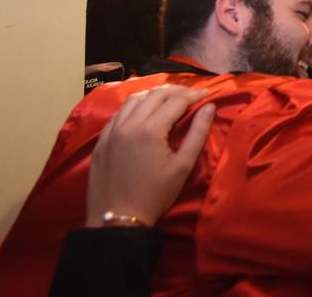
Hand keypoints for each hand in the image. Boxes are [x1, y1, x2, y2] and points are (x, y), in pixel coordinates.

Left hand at [86, 85, 215, 227]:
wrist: (117, 220)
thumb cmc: (155, 195)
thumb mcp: (182, 167)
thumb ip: (197, 134)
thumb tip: (209, 107)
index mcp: (151, 130)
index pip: (176, 100)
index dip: (194, 94)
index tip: (207, 94)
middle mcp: (129, 124)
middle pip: (155, 95)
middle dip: (176, 91)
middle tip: (191, 95)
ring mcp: (112, 131)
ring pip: (134, 99)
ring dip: (153, 95)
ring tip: (168, 99)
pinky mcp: (102, 140)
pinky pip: (118, 113)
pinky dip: (134, 106)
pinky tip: (142, 112)